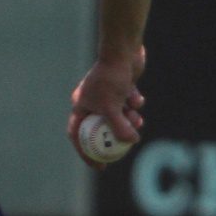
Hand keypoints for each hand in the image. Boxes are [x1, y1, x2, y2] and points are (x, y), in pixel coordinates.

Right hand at [67, 48, 145, 169]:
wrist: (123, 50)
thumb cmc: (112, 78)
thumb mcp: (113, 108)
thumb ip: (119, 128)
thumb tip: (131, 142)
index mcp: (80, 105)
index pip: (78, 135)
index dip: (86, 153)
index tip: (99, 166)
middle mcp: (91, 100)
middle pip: (100, 127)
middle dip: (114, 138)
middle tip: (123, 151)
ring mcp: (106, 93)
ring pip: (117, 116)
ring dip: (128, 120)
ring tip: (136, 120)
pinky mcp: (120, 86)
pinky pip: (127, 102)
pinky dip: (134, 103)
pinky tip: (137, 97)